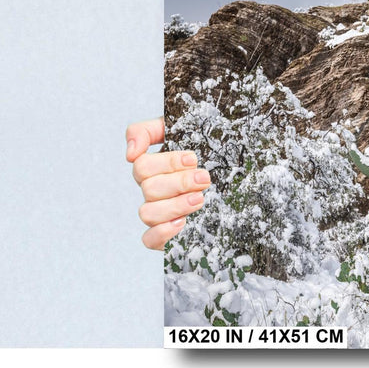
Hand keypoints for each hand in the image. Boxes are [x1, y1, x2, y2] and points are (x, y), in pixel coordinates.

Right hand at [126, 118, 210, 249]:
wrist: (238, 169)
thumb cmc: (208, 145)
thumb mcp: (182, 127)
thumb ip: (147, 131)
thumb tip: (130, 153)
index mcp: (154, 167)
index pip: (142, 166)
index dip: (167, 163)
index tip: (193, 159)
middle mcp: (154, 190)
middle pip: (149, 189)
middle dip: (179, 183)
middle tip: (204, 178)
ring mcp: (160, 212)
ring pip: (147, 213)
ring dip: (175, 205)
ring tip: (200, 199)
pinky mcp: (167, 234)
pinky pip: (149, 240)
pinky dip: (162, 233)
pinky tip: (182, 222)